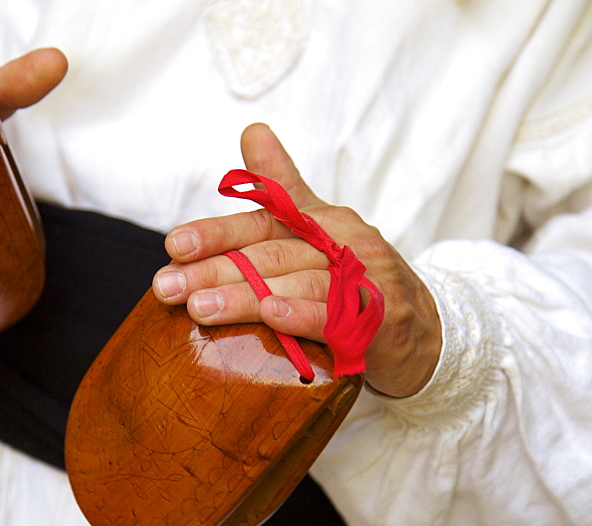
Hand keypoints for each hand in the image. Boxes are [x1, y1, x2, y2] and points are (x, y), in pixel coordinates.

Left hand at [152, 124, 439, 397]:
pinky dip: (303, 315)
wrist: (424, 330)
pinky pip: (336, 315)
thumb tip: (252, 130)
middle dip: (213, 270)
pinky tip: (271, 315)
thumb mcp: (320, 228)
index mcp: (319, 222)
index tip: (172, 245)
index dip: (215, 233)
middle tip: (166, 288)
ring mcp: (363, 280)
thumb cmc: (357, 277)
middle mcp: (341, 243)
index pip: (259, 223)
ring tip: (199, 307)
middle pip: (269, 255)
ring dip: (245, 296)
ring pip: (296, 283)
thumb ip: (282, 187)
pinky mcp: (378, 318)